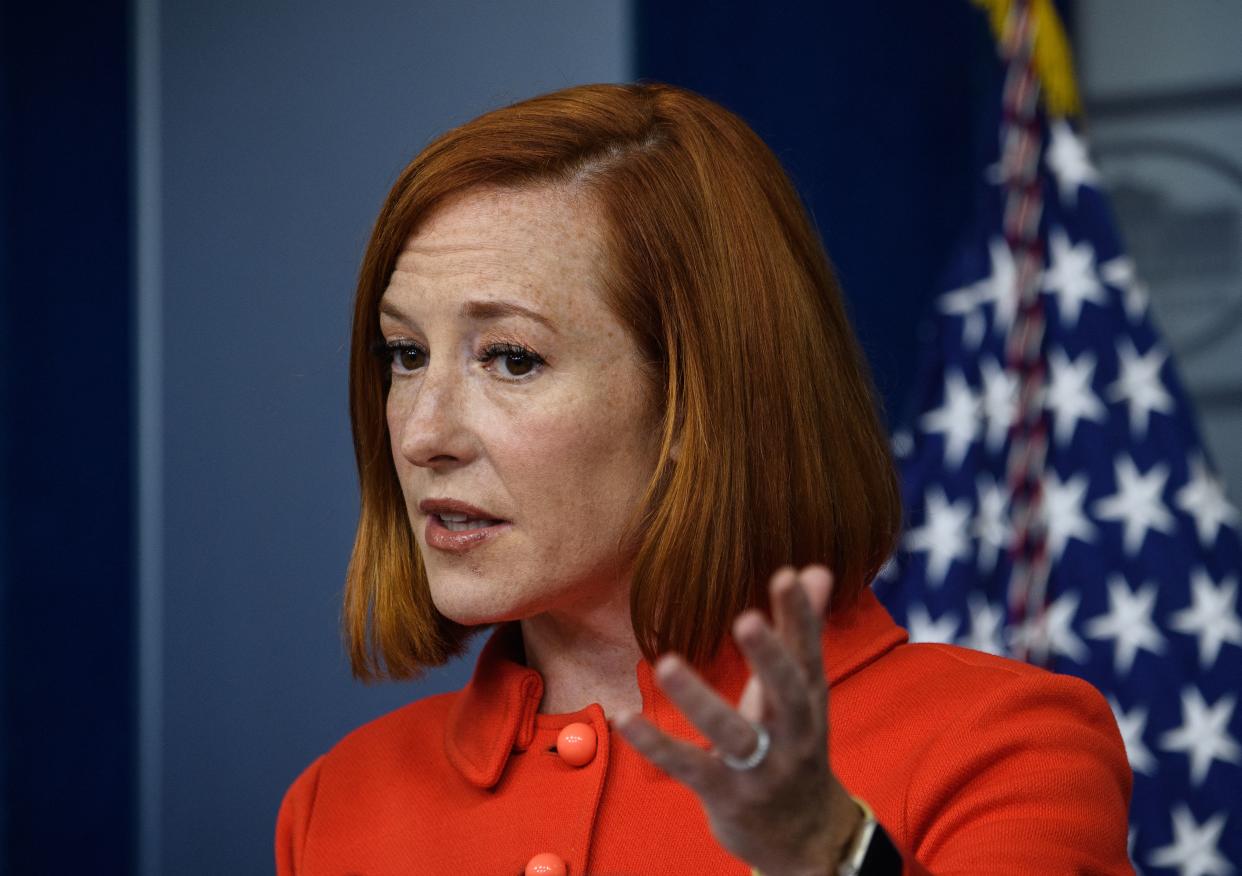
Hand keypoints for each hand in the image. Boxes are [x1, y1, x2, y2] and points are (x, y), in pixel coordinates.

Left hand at [614, 566, 861, 875]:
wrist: (806, 838)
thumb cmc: (794, 744)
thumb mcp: (803, 690)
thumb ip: (804, 630)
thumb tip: (816, 568)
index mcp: (809, 701)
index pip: (807, 653)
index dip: (799, 615)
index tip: (786, 574)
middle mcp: (792, 734)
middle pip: (788, 693)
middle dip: (770, 657)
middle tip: (747, 618)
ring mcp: (761, 769)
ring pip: (733, 734)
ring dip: (699, 700)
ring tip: (667, 663)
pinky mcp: (726, 795)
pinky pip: (689, 767)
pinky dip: (656, 744)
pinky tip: (624, 717)